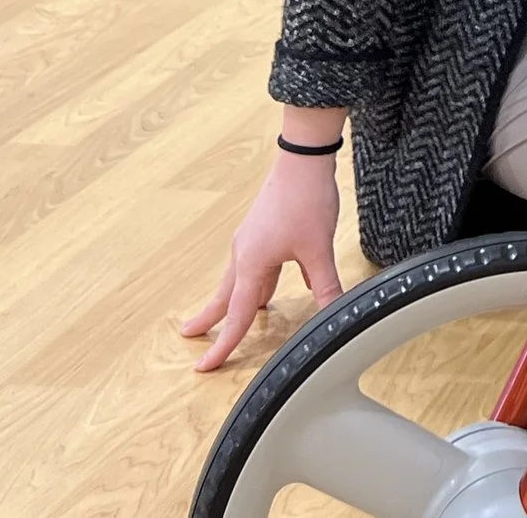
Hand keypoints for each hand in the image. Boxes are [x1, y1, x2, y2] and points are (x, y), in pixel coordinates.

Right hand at [180, 134, 343, 371]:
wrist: (303, 159)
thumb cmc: (306, 198)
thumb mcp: (319, 248)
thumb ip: (326, 285)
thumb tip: (335, 312)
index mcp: (251, 263)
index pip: (237, 315)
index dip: (223, 344)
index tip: (204, 366)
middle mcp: (244, 253)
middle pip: (226, 297)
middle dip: (210, 320)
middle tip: (190, 337)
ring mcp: (252, 240)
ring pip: (239, 280)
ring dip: (232, 301)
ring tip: (225, 318)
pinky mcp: (263, 230)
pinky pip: (255, 266)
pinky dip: (255, 283)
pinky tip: (268, 289)